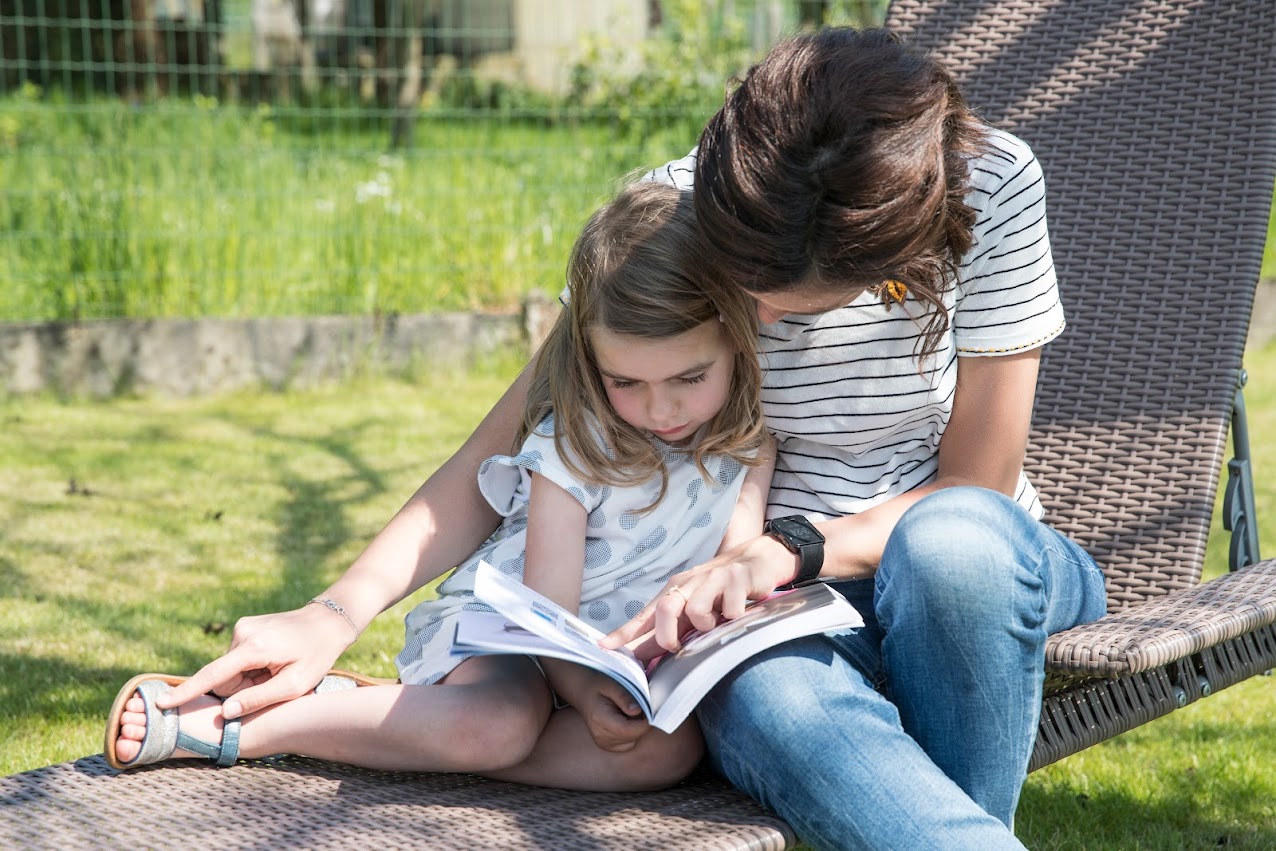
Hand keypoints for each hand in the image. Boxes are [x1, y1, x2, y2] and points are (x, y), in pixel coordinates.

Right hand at [156, 604, 354, 717]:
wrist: (329, 621)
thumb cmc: (317, 655)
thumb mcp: (296, 684)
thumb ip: (260, 699)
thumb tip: (226, 711)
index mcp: (254, 647)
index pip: (213, 675)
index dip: (187, 692)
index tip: (162, 703)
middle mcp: (242, 633)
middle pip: (224, 678)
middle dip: (242, 689)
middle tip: (274, 681)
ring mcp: (242, 627)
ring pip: (230, 670)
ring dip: (249, 678)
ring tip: (277, 669)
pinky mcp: (244, 627)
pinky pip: (237, 659)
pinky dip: (251, 667)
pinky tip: (273, 660)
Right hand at [540, 660, 649, 751]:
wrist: (583, 691)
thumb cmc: (598, 684)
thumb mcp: (611, 683)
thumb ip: (625, 697)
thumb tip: (637, 711)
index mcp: (600, 720)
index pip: (629, 730)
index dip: (645, 722)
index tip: (651, 708)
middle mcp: (600, 736)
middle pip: (633, 736)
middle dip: (642, 722)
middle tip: (639, 705)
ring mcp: (603, 743)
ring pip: (633, 740)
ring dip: (637, 727)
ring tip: (628, 710)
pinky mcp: (607, 746)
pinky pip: (628, 743)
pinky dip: (632, 732)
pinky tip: (625, 719)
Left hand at [601, 533, 798, 654]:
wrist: (758, 560)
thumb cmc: (721, 589)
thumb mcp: (692, 608)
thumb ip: (670, 629)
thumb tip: (640, 654)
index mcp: (674, 590)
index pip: (645, 615)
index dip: (624, 632)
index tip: (604, 647)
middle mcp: (689, 582)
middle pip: (665, 609)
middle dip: (666, 635)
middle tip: (676, 647)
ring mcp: (713, 579)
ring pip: (696, 609)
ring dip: (706, 624)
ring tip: (717, 622)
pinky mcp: (737, 579)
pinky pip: (730, 609)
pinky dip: (733, 616)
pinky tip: (739, 612)